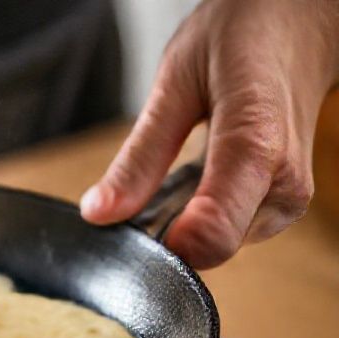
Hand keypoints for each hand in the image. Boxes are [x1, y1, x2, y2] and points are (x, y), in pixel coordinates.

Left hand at [81, 0, 338, 268]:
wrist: (301, 24)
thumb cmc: (245, 39)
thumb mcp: (176, 83)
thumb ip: (140, 156)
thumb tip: (99, 213)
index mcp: (256, 148)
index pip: (213, 235)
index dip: (166, 245)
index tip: (132, 227)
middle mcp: (283, 185)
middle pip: (208, 249)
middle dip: (166, 228)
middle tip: (153, 178)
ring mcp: (289, 199)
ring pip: (216, 245)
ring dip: (183, 218)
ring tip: (184, 163)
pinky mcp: (285, 205)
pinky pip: (228, 230)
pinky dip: (201, 212)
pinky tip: (200, 172)